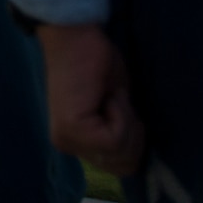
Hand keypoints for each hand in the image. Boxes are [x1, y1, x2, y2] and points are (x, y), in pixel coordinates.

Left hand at [37, 23, 144, 175]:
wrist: (75, 35)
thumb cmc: (96, 64)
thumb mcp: (116, 108)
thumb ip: (119, 135)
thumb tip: (135, 160)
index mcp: (76, 142)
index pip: (120, 166)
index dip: (135, 140)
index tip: (122, 109)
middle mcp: (67, 145)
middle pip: (124, 165)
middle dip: (134, 134)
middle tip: (116, 102)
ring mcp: (67, 139)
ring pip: (121, 153)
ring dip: (128, 121)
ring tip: (110, 97)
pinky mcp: (73, 128)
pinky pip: (115, 138)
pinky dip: (122, 114)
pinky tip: (107, 95)